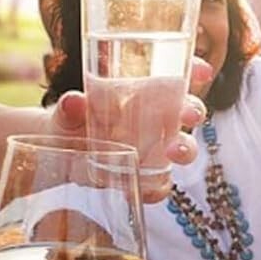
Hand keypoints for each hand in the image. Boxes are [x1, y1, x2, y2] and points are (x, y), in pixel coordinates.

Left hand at [49, 58, 211, 202]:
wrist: (59, 154)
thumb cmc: (69, 123)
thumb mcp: (66, 112)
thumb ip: (69, 108)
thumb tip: (73, 102)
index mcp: (141, 91)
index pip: (176, 74)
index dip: (193, 69)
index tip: (201, 71)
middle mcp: (154, 117)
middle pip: (187, 109)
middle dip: (194, 110)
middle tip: (188, 115)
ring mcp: (152, 148)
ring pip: (182, 145)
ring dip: (185, 147)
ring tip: (173, 151)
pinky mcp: (144, 176)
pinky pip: (161, 183)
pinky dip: (159, 188)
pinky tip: (151, 190)